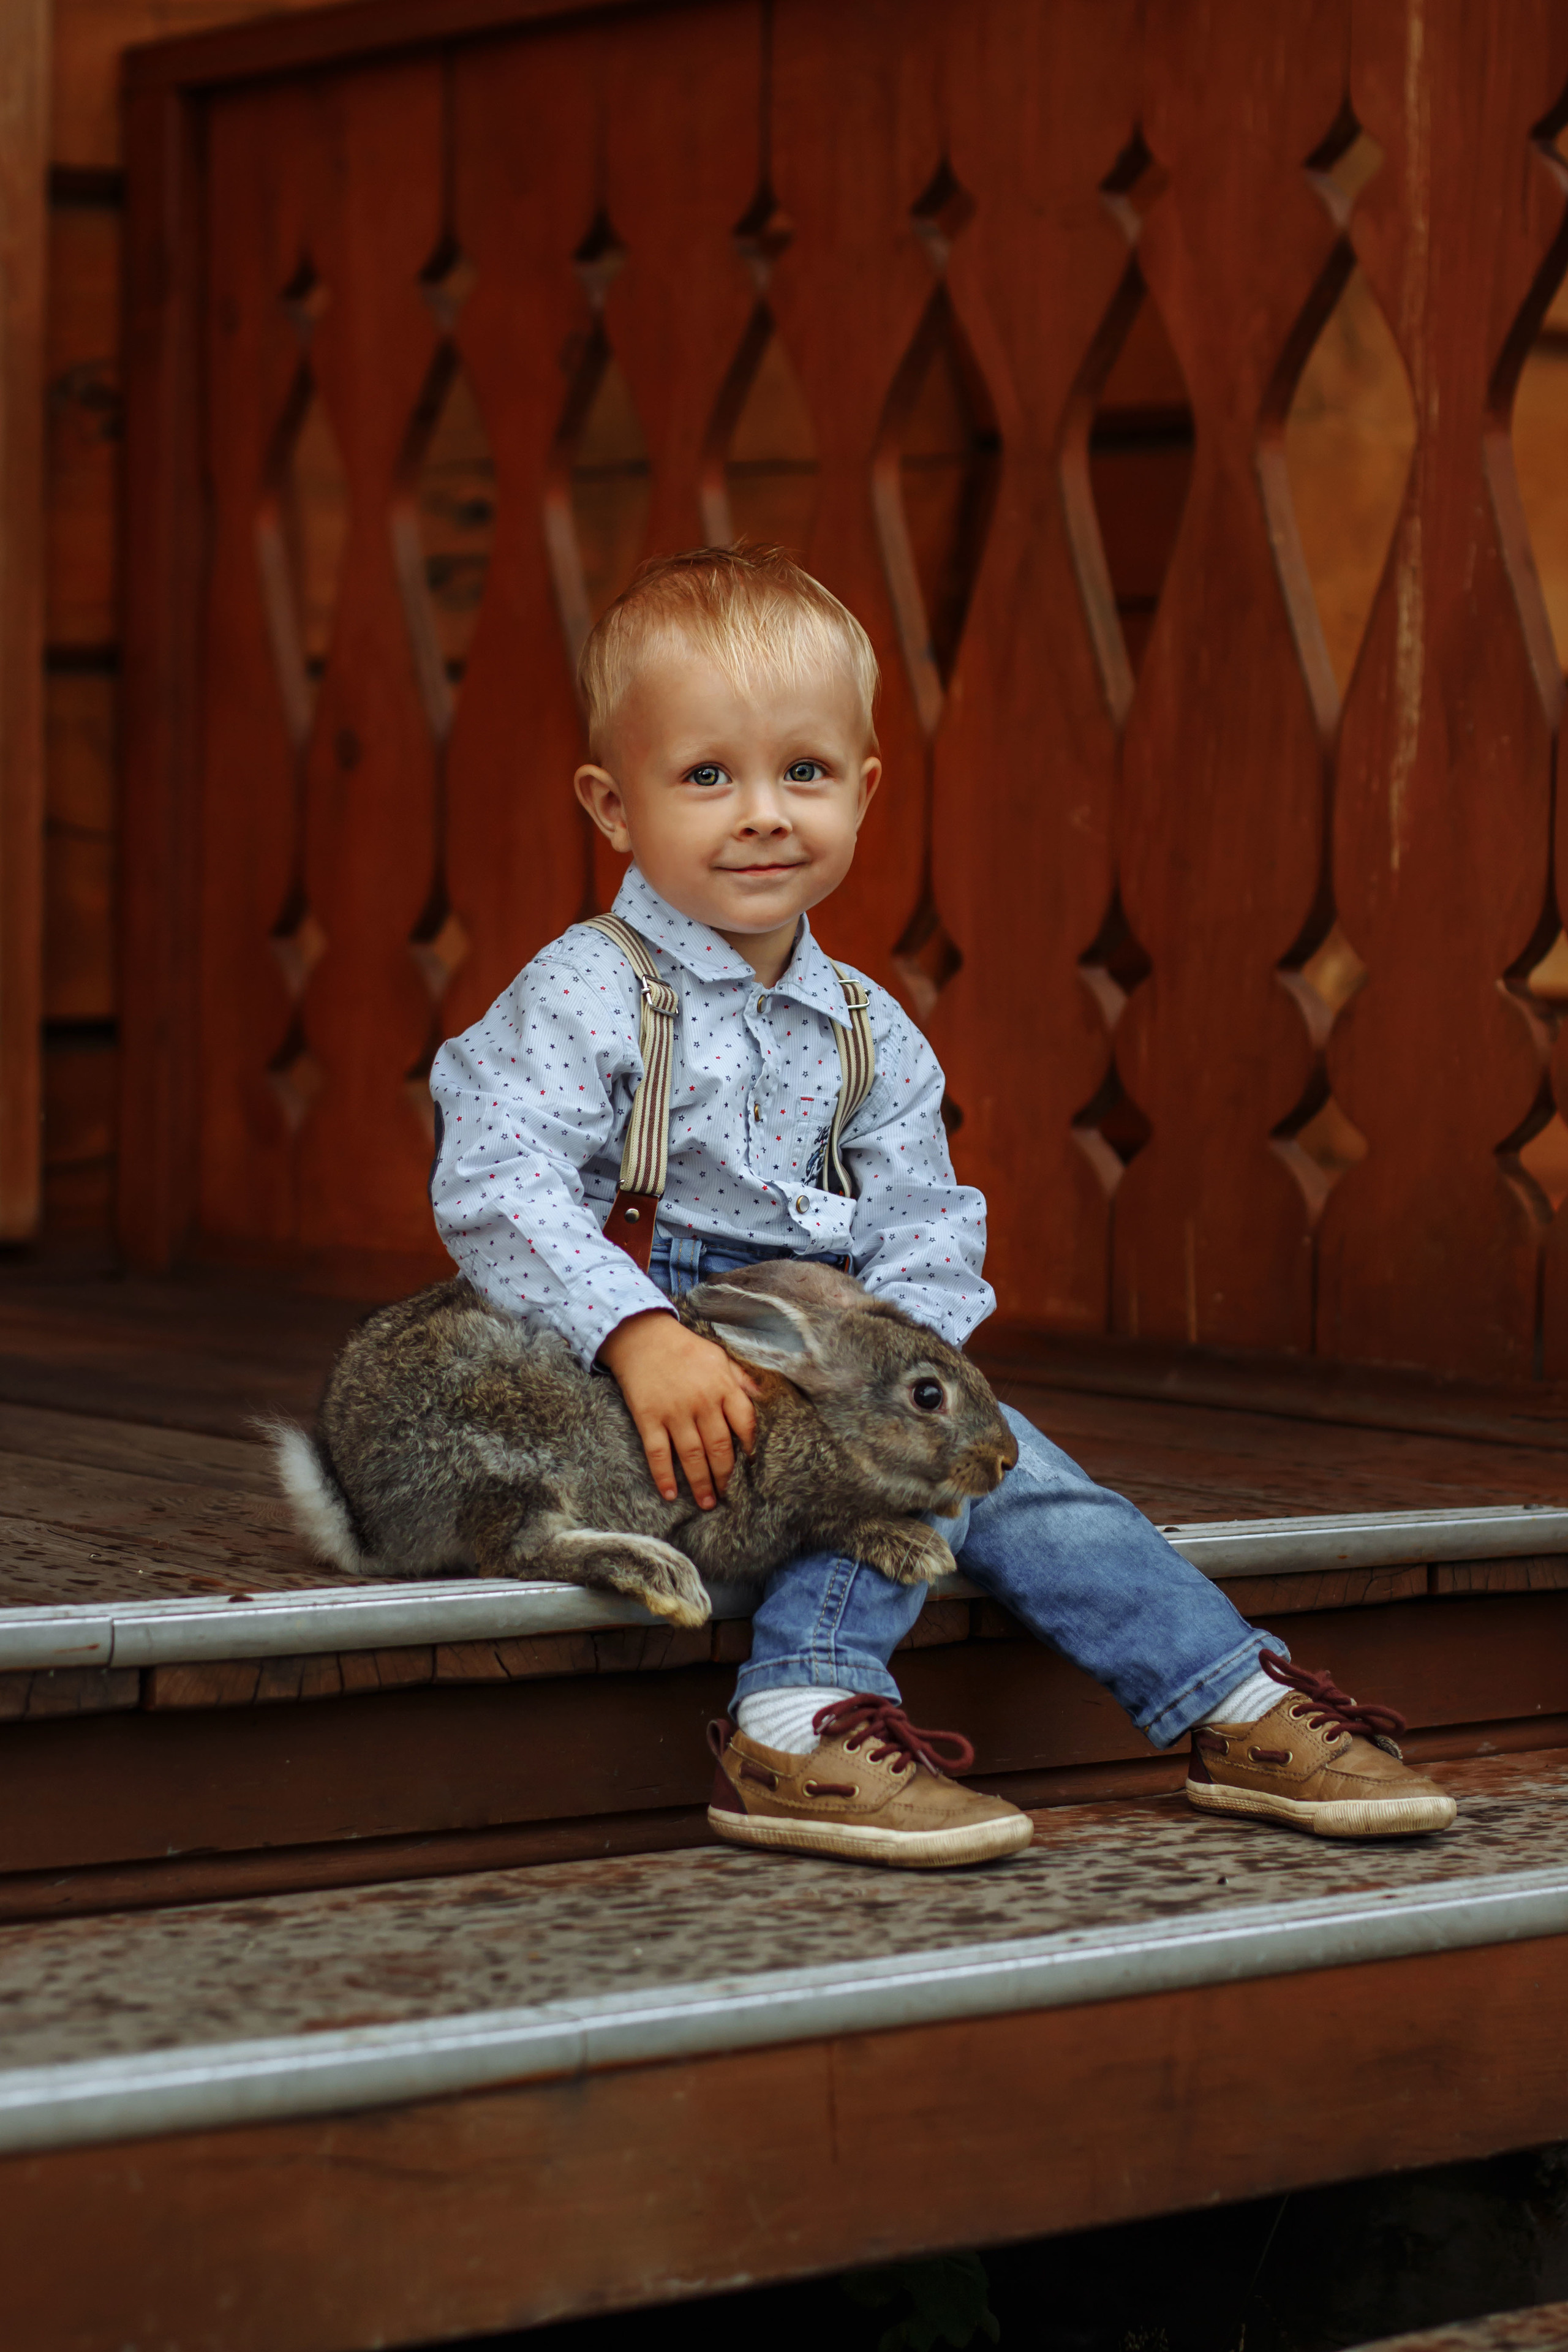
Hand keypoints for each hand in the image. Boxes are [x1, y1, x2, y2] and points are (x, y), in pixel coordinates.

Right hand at [598, 1311, 759, 1509]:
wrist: (642, 1336)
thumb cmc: (685, 1348)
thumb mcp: (719, 1356)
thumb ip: (741, 1380)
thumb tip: (763, 1400)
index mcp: (723, 1387)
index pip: (745, 1424)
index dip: (751, 1448)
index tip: (753, 1467)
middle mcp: (702, 1402)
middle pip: (720, 1447)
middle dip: (726, 1475)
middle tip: (728, 1496)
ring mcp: (674, 1411)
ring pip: (692, 1455)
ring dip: (700, 1483)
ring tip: (706, 1503)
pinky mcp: (648, 1417)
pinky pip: (658, 1453)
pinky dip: (664, 1476)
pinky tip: (670, 1494)